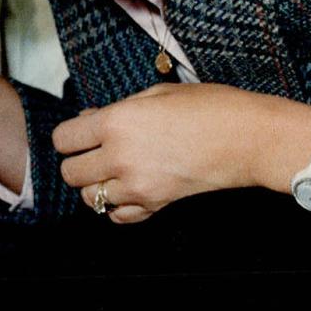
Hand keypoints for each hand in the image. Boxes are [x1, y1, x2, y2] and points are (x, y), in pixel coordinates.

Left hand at [52, 82, 283, 221]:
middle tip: (94, 153)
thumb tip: (89, 120)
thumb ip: (117, 109)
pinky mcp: (155, 204)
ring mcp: (136, 185)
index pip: (63, 139)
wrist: (247, 138)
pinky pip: (117, 216)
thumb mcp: (156, 93)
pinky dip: (117, 206)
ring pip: (90, 198)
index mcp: (116, 122)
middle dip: (77, 162)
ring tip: (113, 172)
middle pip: (70, 173)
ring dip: (95, 186)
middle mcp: (120, 156)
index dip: (69, 136)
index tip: (80, 133)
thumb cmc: (208, 106)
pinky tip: (128, 190)